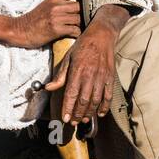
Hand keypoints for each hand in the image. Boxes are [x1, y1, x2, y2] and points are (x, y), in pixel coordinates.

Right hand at [0, 0, 80, 47]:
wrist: (20, 30)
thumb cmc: (34, 20)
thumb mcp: (46, 5)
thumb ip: (59, 1)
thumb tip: (75, 1)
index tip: (86, 1)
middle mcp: (56, 6)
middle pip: (80, 6)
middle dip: (83, 13)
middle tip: (83, 19)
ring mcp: (56, 17)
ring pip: (79, 19)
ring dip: (80, 25)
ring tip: (77, 28)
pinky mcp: (56, 29)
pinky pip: (75, 30)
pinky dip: (76, 33)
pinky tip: (73, 34)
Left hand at [42, 5, 130, 122]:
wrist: (101, 36)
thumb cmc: (82, 47)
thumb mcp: (67, 58)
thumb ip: (60, 76)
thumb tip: (48, 88)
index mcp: (77, 71)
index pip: (71, 94)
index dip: (68, 108)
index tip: (64, 118)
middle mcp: (90, 76)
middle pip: (84, 101)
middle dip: (78, 114)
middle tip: (73, 122)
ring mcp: (102, 78)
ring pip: (96, 100)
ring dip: (89, 113)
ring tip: (83, 120)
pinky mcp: (110, 78)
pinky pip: (108, 96)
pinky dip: (104, 106)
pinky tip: (99, 113)